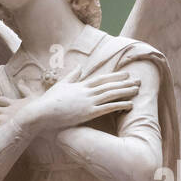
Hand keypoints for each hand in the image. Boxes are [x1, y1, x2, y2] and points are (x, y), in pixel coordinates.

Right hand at [24, 69, 139, 131]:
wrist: (41, 112)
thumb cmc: (49, 101)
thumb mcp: (61, 85)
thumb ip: (72, 76)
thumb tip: (79, 67)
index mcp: (81, 85)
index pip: (101, 79)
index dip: (115, 76)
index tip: (126, 74)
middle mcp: (86, 92)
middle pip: (109, 85)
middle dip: (125, 82)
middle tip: (138, 80)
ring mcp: (88, 102)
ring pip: (111, 94)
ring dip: (125, 91)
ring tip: (137, 89)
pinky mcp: (88, 113)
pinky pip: (107, 108)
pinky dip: (120, 105)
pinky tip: (130, 104)